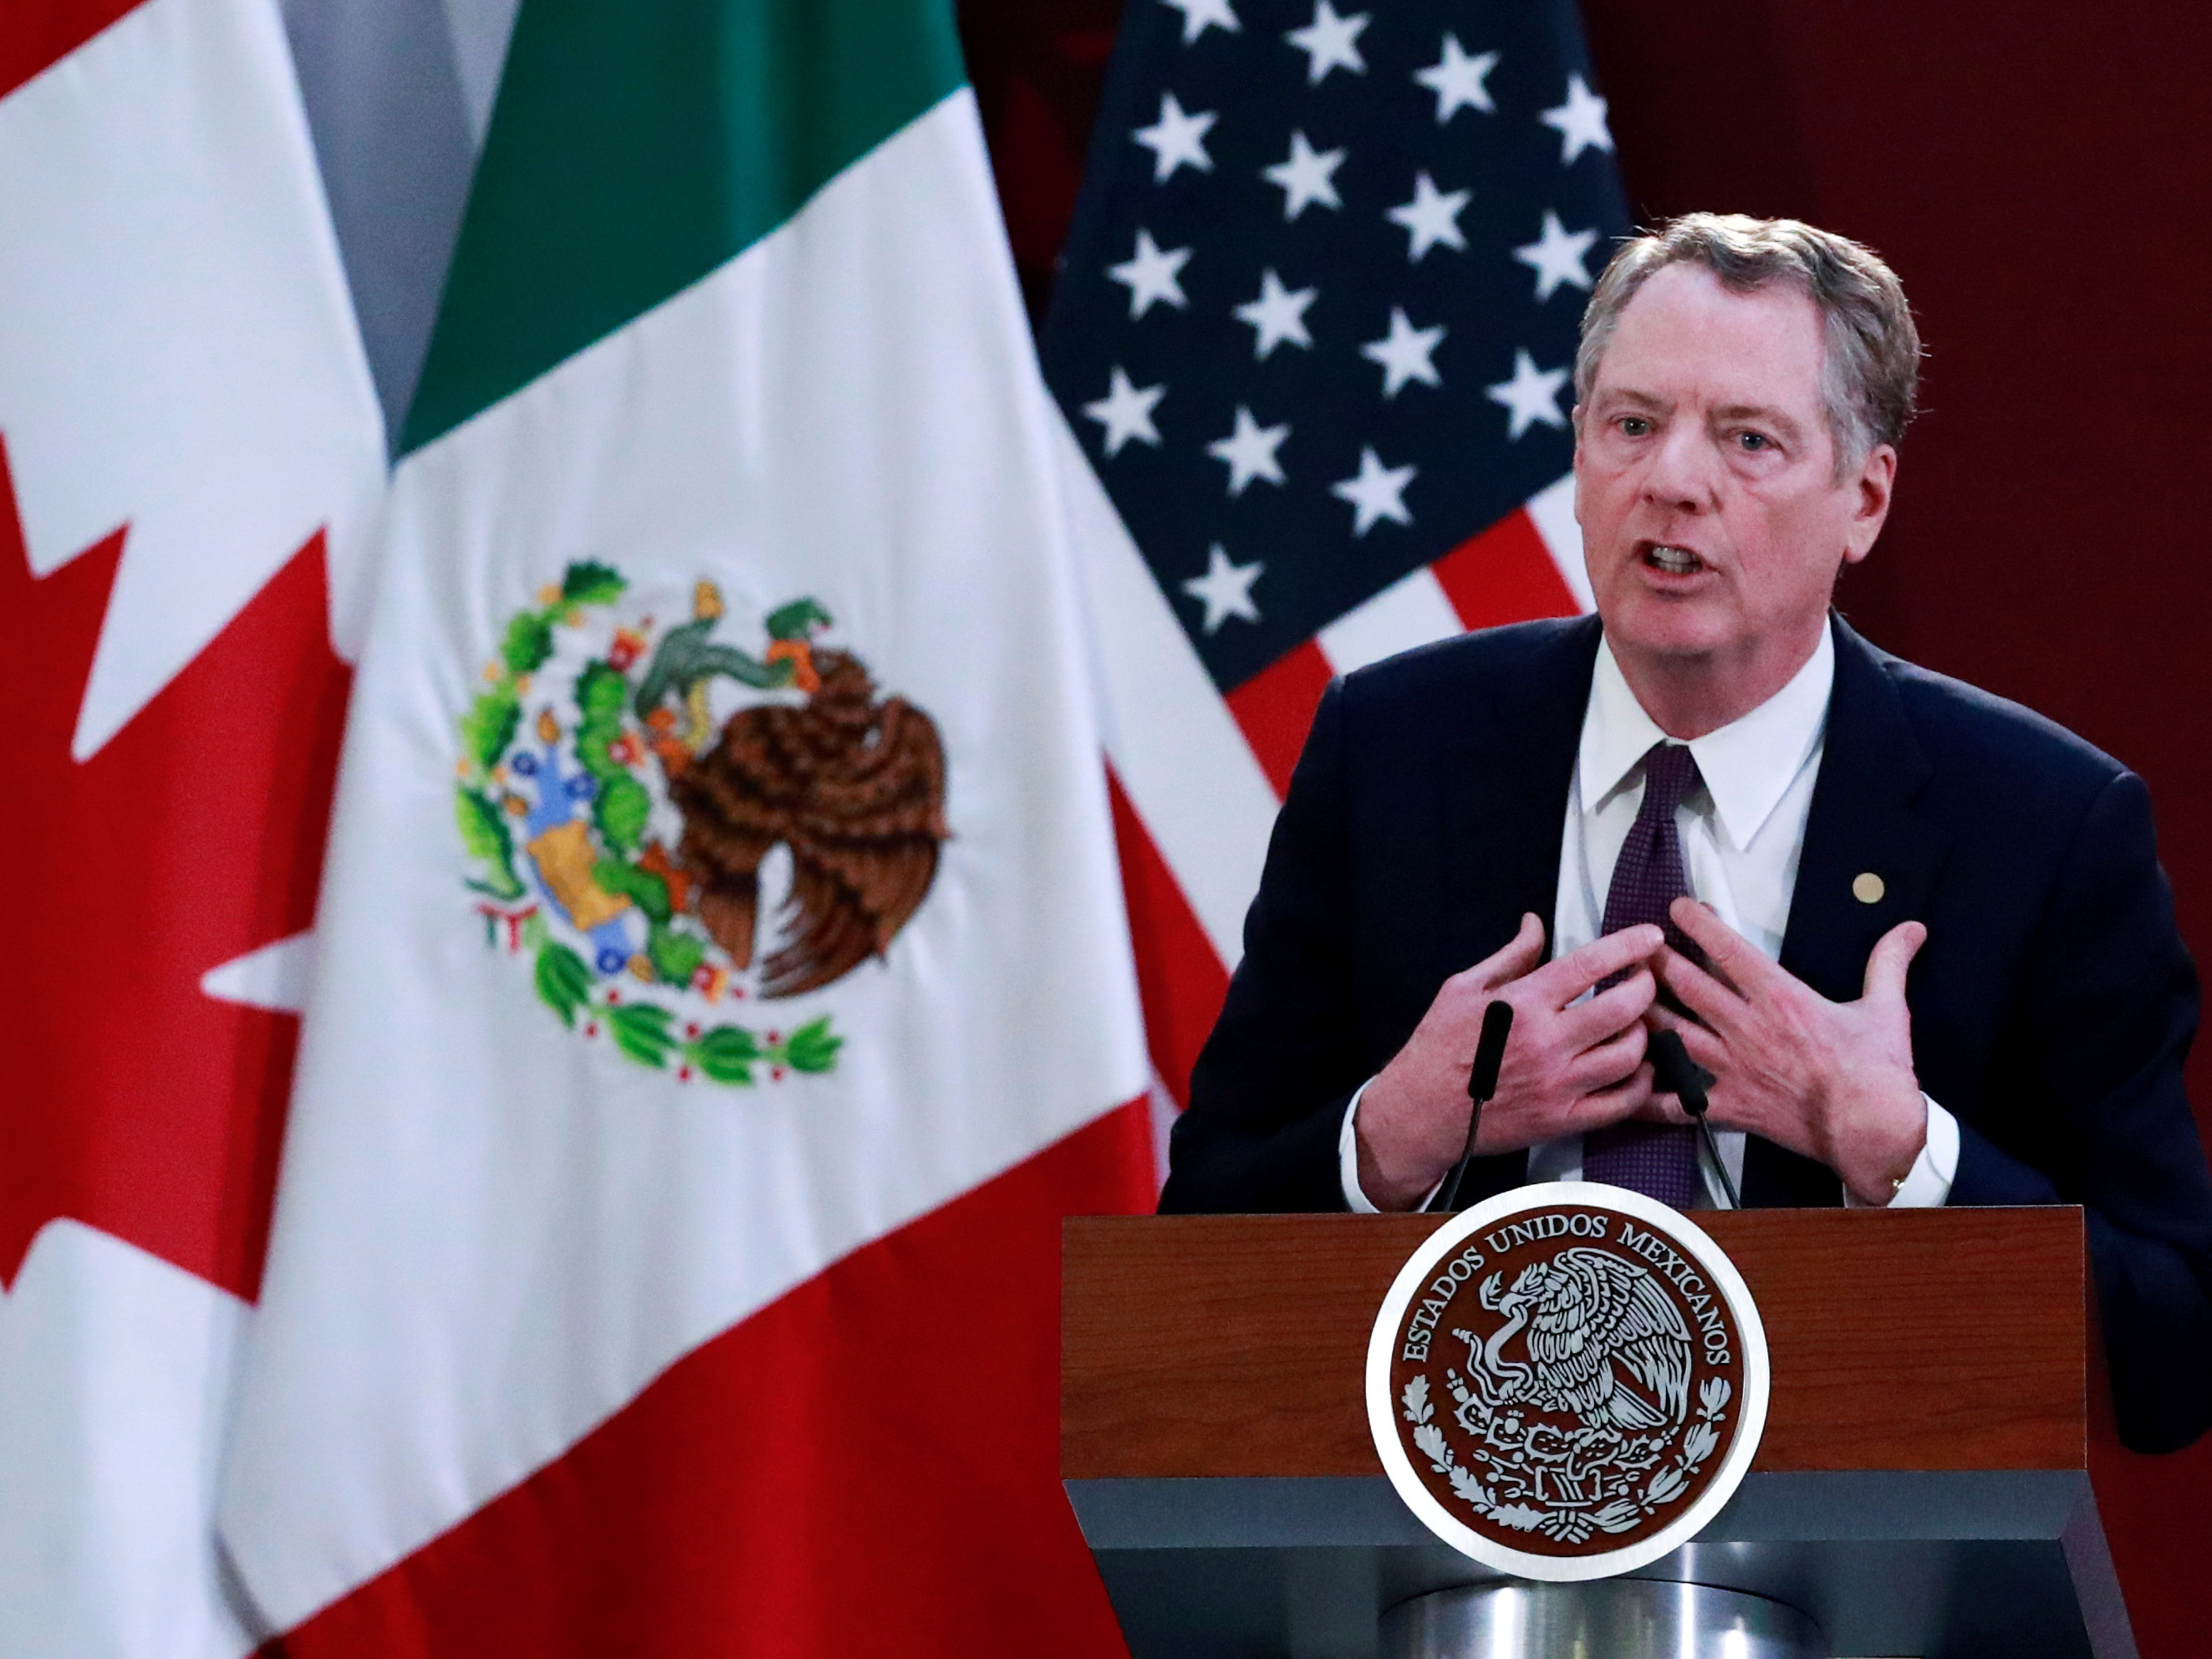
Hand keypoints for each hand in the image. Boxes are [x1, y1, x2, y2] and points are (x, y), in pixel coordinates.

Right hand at [1355, 914, 1664, 1209]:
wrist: (1420, 1113)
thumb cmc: (1436, 1048)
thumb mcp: (1462, 988)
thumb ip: (1510, 956)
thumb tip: (1535, 924)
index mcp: (1522, 1003)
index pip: (1590, 965)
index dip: (1629, 946)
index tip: (1650, 937)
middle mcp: (1546, 1043)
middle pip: (1622, 1009)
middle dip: (1645, 987)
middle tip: (1645, 980)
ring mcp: (1558, 1085)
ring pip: (1628, 1056)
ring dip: (1643, 1034)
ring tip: (1637, 1023)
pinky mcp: (1562, 1120)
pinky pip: (1620, 1104)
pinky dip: (1640, 1085)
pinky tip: (1638, 1070)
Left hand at [1651, 897, 1927, 1203]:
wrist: (1874, 1133)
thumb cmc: (1878, 1074)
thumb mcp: (1888, 1009)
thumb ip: (1888, 964)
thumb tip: (1910, 930)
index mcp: (1780, 999)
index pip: (1727, 950)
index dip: (1697, 924)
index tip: (1678, 909)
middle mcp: (1747, 1028)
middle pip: (1686, 985)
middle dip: (1655, 962)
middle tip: (1635, 947)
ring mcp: (1732, 1068)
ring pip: (1672, 1034)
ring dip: (1643, 1015)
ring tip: (1621, 1000)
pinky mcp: (1729, 1106)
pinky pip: (1678, 1101)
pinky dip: (1649, 1093)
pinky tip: (1626, 1083)